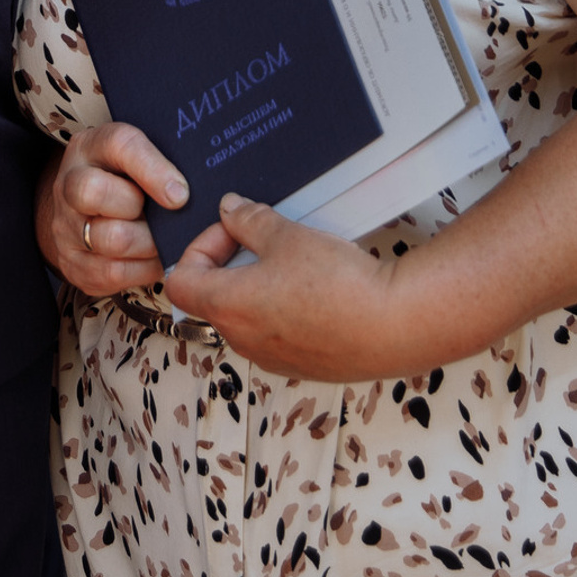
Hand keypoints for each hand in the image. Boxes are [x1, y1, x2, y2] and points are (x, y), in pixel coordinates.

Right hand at [36, 122, 188, 295]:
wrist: (85, 213)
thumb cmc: (125, 181)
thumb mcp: (140, 157)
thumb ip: (165, 161)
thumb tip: (206, 183)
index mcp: (91, 146)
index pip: (119, 144)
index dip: (152, 169)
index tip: (181, 193)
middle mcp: (69, 183)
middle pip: (94, 192)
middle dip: (139, 208)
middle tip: (163, 215)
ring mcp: (65, 226)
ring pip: (109, 239)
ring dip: (147, 243)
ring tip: (162, 238)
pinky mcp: (73, 264)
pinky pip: (112, 273)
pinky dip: (141, 269)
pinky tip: (151, 257)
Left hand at [165, 194, 407, 380]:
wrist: (395, 325)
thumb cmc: (338, 283)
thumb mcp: (287, 235)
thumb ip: (249, 220)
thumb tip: (230, 210)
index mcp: (227, 307)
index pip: (180, 281)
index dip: (199, 248)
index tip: (231, 231)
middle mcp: (243, 340)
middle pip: (212, 298)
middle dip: (230, 263)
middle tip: (264, 240)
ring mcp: (273, 358)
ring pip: (245, 316)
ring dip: (257, 286)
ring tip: (293, 262)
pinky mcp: (302, 366)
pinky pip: (275, 334)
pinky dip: (282, 309)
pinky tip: (315, 289)